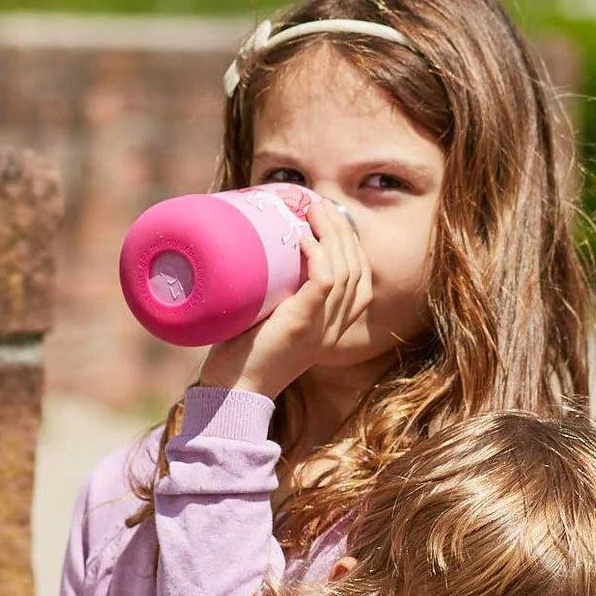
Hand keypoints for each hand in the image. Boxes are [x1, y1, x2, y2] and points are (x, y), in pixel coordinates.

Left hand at [195, 195, 371, 401]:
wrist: (232, 390)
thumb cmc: (243, 355)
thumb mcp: (270, 318)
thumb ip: (278, 294)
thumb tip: (261, 252)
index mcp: (332, 328)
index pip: (362, 280)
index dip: (352, 246)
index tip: (329, 220)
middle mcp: (334, 328)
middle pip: (358, 268)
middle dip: (342, 231)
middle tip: (318, 205)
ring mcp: (321, 327)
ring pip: (346, 269)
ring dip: (331, 234)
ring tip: (312, 211)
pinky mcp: (303, 324)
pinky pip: (326, 282)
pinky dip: (319, 255)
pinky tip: (304, 239)